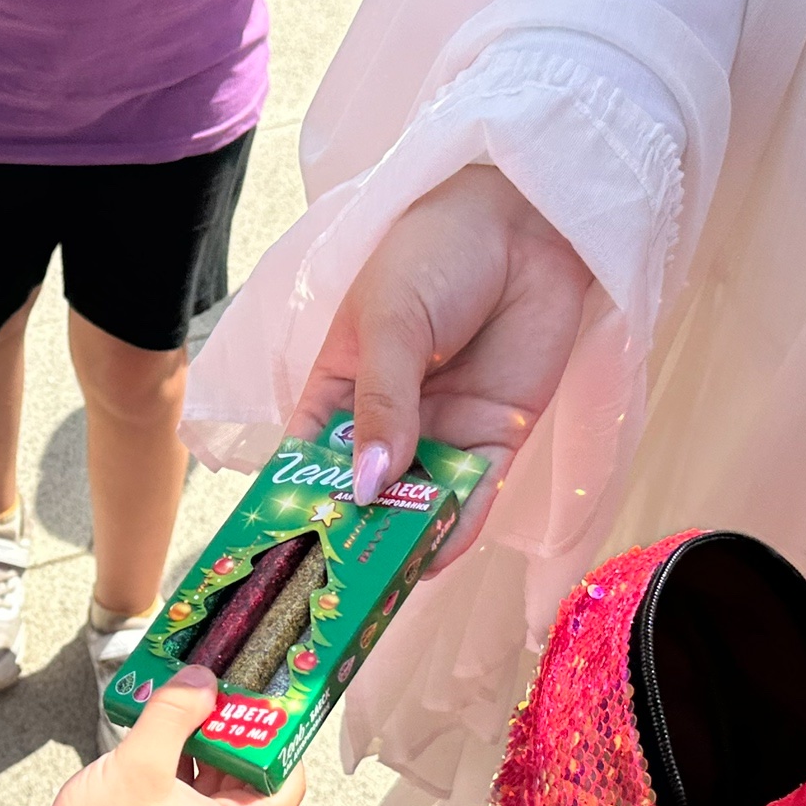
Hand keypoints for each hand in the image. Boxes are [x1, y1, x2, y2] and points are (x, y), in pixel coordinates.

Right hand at [22, 669, 306, 805]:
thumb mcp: (141, 761)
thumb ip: (176, 712)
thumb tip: (204, 678)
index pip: (286, 781)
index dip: (277, 737)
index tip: (262, 700)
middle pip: (255, 781)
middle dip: (237, 735)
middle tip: (224, 692)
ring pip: (224, 786)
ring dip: (210, 747)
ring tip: (194, 705)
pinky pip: (201, 798)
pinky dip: (190, 766)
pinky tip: (170, 734)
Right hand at [287, 164, 592, 566]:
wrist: (529, 220)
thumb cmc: (437, 252)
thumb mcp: (389, 323)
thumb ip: (381, 406)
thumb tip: (367, 485)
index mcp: (338, 386)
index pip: (307, 458)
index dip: (293, 502)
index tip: (277, 551)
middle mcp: (386, 419)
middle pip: (362, 493)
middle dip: (351, 535)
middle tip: (335, 585)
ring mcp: (441, 430)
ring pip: (417, 503)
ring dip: (405, 541)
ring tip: (386, 583)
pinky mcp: (495, 436)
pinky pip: (473, 494)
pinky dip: (458, 527)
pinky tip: (439, 554)